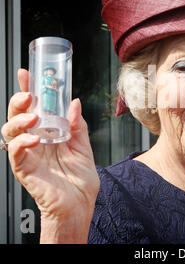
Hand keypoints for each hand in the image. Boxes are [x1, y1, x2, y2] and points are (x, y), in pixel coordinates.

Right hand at [1, 69, 99, 242]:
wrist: (80, 203)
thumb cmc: (80, 177)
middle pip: (17, 115)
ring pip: (9, 131)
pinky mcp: (24, 168)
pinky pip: (14, 152)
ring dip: (19, 120)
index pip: (34, 107)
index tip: (27, 73)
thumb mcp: (83, 145)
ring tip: (34, 118)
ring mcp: (28, 154)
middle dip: (19, 100)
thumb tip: (74, 101)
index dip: (28, 89)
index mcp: (48, 133)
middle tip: (30, 94)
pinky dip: (21, 142)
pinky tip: (34, 138)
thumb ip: (77, 124)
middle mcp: (35, 140)